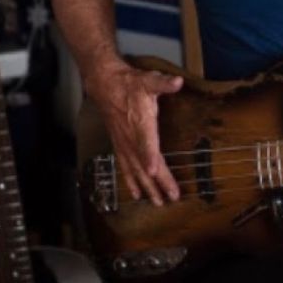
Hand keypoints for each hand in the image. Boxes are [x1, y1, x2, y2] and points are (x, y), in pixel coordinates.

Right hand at [90, 63, 182, 204]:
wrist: (104, 84)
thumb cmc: (130, 84)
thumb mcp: (148, 80)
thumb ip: (163, 83)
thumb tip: (177, 82)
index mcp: (141, 123)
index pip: (146, 142)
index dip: (149, 156)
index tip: (153, 171)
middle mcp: (131, 137)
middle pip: (144, 163)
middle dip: (157, 182)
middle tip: (170, 198)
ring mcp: (124, 143)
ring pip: (135, 169)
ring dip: (147, 187)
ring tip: (158, 202)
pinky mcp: (120, 145)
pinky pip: (125, 167)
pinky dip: (131, 182)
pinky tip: (137, 194)